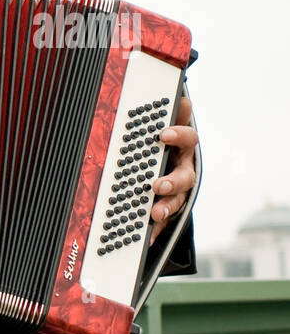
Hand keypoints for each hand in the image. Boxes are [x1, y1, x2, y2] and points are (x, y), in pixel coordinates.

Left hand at [149, 94, 197, 244]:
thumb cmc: (159, 151)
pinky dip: (153, 230)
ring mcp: (177, 193)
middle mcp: (183, 171)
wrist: (160, 179)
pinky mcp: (168, 211)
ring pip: (176, 201)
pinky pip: (162, 223)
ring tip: (154, 213)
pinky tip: (145, 237)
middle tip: (158, 184)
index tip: (163, 134)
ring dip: (165, 207)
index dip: (179, 135)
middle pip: (185, 177)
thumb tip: (181, 97)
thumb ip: (168, 118)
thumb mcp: (160, 134)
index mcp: (181, 149)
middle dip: (172, 181)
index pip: (187, 139)